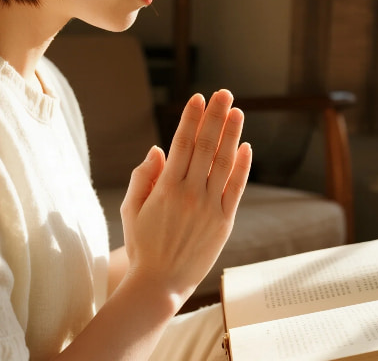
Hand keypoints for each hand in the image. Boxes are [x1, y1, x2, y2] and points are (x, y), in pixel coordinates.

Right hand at [119, 89, 251, 308]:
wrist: (160, 284)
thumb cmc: (142, 245)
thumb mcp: (132, 209)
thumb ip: (143, 177)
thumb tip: (158, 149)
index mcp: (166, 188)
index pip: (181, 144)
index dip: (191, 119)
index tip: (198, 97)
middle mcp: (190, 194)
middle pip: (205, 147)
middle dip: (214, 117)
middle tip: (223, 93)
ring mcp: (210, 208)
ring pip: (223, 163)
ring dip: (231, 135)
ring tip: (236, 111)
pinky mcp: (224, 222)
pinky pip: (236, 189)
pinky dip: (242, 167)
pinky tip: (245, 147)